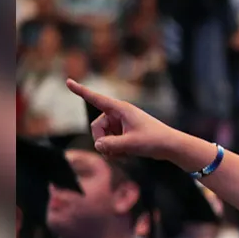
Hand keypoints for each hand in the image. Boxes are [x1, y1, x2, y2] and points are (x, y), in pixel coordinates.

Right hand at [66, 79, 210, 168]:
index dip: (81, 91)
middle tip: (113, 153)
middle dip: (102, 141)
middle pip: (97, 127)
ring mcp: (122, 123)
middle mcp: (119, 114)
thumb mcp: (130, 145)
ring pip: (103, 137)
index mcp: (121, 109)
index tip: (68, 81)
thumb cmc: (154, 141)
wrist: (171, 146)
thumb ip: (110, 146)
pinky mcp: (125, 132)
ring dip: (110, 148)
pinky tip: (126, 155)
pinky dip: (115, 150)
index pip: (96, 98)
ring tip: (124, 155)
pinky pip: (111, 141)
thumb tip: (97, 145)